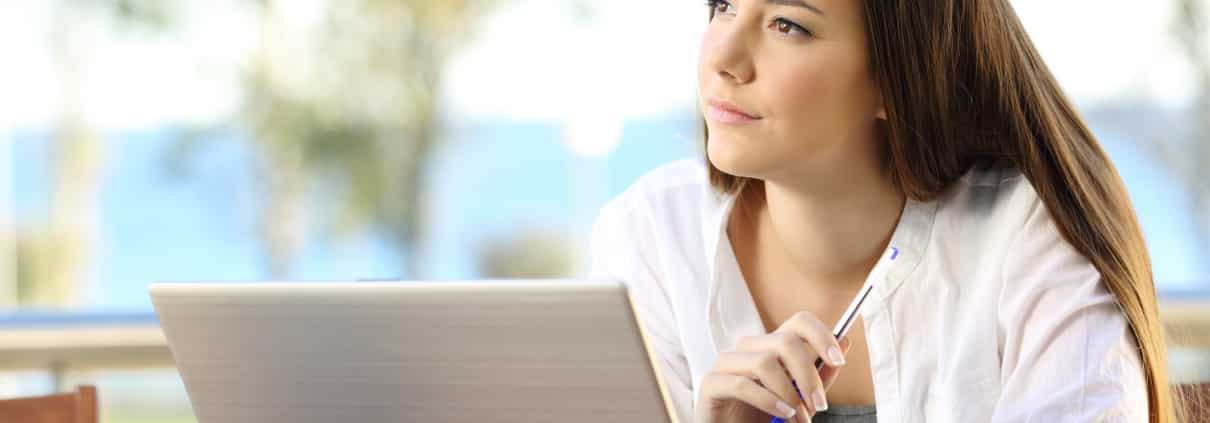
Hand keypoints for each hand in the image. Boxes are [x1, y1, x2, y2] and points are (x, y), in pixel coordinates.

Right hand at [694, 311, 852, 422]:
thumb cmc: (762, 415)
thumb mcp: (799, 397)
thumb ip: (820, 374)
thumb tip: (844, 340)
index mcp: (771, 347)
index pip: (799, 322)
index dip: (821, 334)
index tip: (839, 360)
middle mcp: (749, 349)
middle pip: (784, 341)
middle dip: (809, 376)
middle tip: (819, 405)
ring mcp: (727, 363)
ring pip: (765, 362)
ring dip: (789, 394)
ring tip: (797, 419)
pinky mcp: (711, 383)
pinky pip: (742, 384)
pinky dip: (767, 401)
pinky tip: (781, 414)